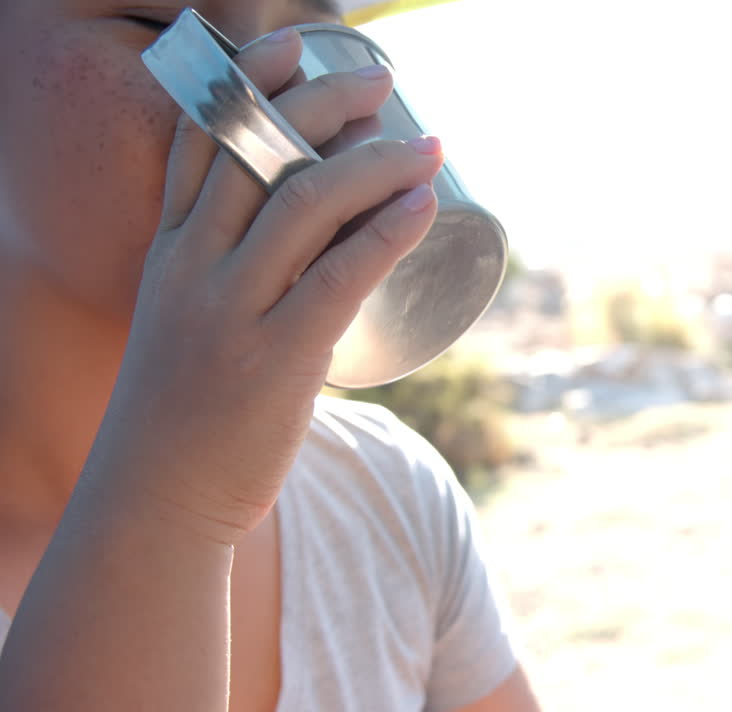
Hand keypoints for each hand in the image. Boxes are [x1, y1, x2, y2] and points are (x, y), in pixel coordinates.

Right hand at [82, 29, 443, 544]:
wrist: (158, 499)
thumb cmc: (189, 408)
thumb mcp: (187, 320)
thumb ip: (230, 274)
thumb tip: (310, 240)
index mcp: (169, 250)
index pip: (200, 137)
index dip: (253, 80)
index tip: (304, 47)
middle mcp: (192, 267)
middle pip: (257, 151)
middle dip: (326, 99)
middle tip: (386, 82)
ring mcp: (229, 313)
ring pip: (305, 204)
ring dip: (377, 161)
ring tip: (428, 145)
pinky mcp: (274, 361)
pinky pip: (338, 277)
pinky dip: (387, 232)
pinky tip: (426, 205)